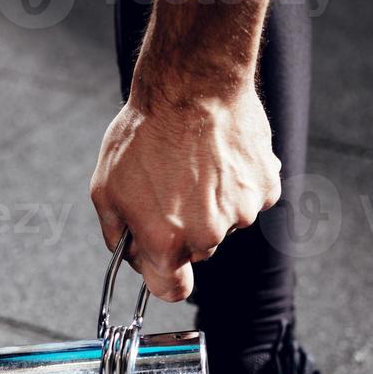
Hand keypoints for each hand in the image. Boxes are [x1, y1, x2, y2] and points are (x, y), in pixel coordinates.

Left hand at [90, 83, 281, 301]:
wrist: (192, 84)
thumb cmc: (144, 134)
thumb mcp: (105, 188)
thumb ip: (116, 233)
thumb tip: (129, 252)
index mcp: (167, 242)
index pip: (172, 289)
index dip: (162, 276)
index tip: (160, 262)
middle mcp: (208, 235)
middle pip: (197, 250)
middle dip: (183, 229)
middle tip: (169, 186)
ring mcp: (242, 212)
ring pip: (224, 223)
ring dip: (210, 203)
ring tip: (194, 163)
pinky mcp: (267, 187)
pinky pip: (248, 198)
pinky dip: (236, 183)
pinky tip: (219, 155)